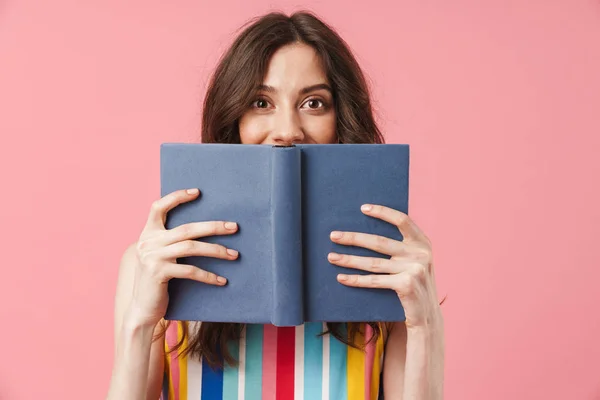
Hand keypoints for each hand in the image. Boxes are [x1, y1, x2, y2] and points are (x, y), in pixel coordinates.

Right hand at [127, 188, 238, 326]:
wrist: (141, 309)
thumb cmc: (156, 281)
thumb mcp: (159, 257)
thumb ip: (170, 242)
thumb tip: (203, 229)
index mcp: (148, 234)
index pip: (158, 207)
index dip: (176, 197)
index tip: (197, 192)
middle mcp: (148, 242)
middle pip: (187, 228)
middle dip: (213, 226)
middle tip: (234, 227)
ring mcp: (152, 257)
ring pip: (191, 247)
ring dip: (216, 250)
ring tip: (234, 255)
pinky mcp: (159, 273)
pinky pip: (190, 270)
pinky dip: (208, 276)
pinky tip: (221, 280)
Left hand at [327, 204, 441, 328]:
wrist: (427, 314)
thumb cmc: (413, 283)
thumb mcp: (414, 260)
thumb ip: (401, 246)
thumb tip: (366, 232)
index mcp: (422, 242)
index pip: (402, 220)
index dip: (383, 212)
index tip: (363, 208)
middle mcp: (420, 253)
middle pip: (379, 242)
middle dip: (353, 238)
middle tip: (333, 236)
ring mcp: (414, 269)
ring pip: (373, 263)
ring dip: (349, 259)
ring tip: (331, 257)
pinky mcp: (406, 285)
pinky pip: (374, 281)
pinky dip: (356, 279)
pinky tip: (341, 277)